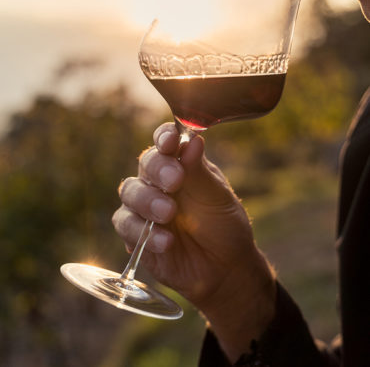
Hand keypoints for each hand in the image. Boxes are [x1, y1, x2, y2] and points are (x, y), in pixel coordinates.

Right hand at [113, 122, 275, 360]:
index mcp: (180, 165)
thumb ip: (200, 171)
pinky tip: (167, 242)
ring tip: (169, 214)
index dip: (164, 137)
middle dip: (158, 170)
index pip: (165, 142)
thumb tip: (194, 139)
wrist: (225, 269)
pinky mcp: (135, 234)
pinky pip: (126, 225)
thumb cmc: (224, 226)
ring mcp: (144, 207)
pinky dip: (143, 232)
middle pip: (145, 164)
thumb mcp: (217, 198)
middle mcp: (158, 182)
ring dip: (148, 201)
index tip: (170, 141)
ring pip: (129, 192)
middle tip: (176, 181)